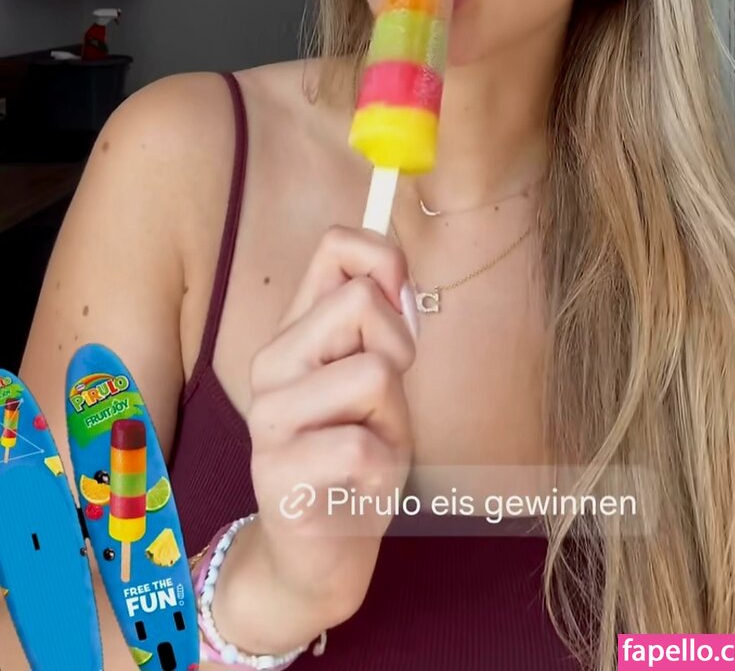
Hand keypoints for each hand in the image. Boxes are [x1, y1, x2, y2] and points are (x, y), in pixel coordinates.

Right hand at [244, 224, 417, 620]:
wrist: (319, 554)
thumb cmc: (355, 458)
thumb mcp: (377, 380)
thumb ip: (380, 325)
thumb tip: (394, 271)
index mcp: (294, 331)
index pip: (334, 246)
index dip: (384, 260)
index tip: (401, 304)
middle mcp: (271, 363)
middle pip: (360, 301)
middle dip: (399, 348)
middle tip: (382, 402)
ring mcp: (269, 419)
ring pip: (372, 372)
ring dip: (393, 418)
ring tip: (370, 445)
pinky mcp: (278, 474)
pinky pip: (363, 446)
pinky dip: (383, 468)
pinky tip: (359, 485)